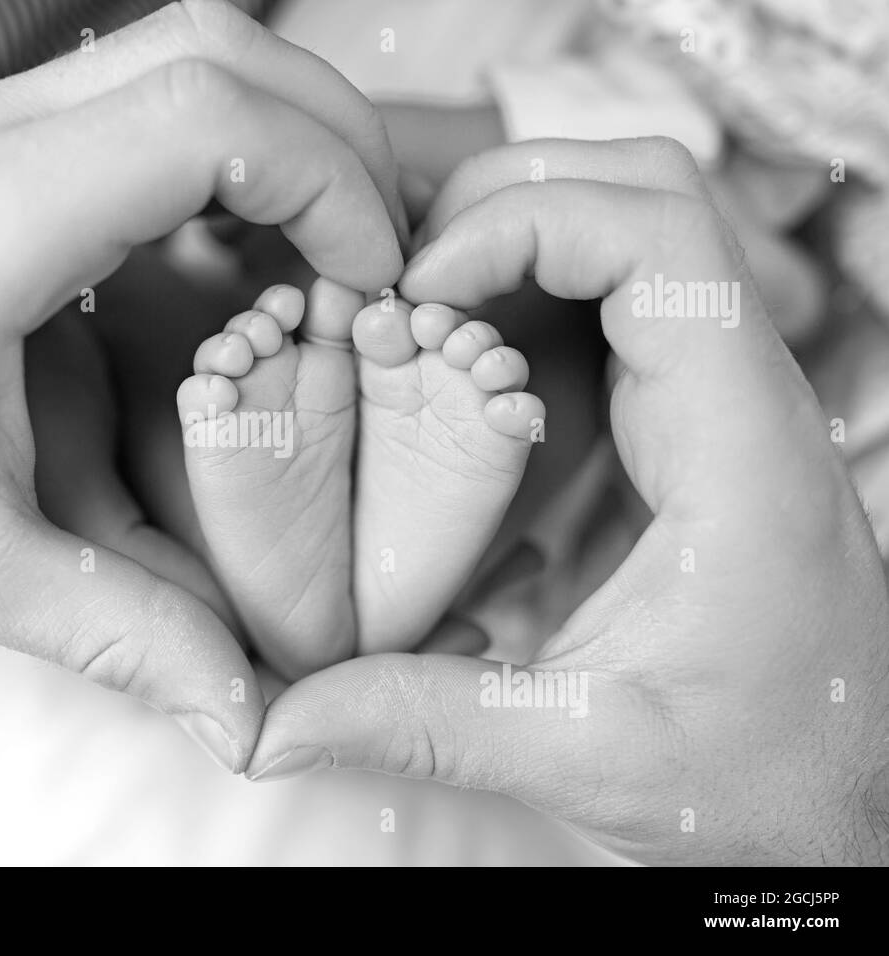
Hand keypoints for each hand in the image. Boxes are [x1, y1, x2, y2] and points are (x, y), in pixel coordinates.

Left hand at [0, 0, 403, 771]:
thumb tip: (238, 709)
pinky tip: (212, 260)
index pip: (211, 114)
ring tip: (313, 252)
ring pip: (170, 60)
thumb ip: (116, 632)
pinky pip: (120, 110)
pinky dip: (206, 161)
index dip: (331, 181)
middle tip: (371, 254)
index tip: (372, 281)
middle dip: (329, 138)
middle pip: (214, 50)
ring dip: (270, 139)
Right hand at [249, 137, 888, 863]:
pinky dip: (525, 291)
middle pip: (647, 190)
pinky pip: (612, 302)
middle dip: (510, 198)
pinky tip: (459, 357)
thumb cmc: (764, 775)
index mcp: (737, 446)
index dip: (522, 223)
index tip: (420, 291)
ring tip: (418, 307)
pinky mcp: (685, 424)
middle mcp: (737, 394)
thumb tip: (280, 723)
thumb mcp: (590, 757)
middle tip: (407, 282)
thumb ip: (429, 724)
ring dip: (515, 235)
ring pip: (632, 228)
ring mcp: (715, 400)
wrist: (854, 796)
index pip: (657, 234)